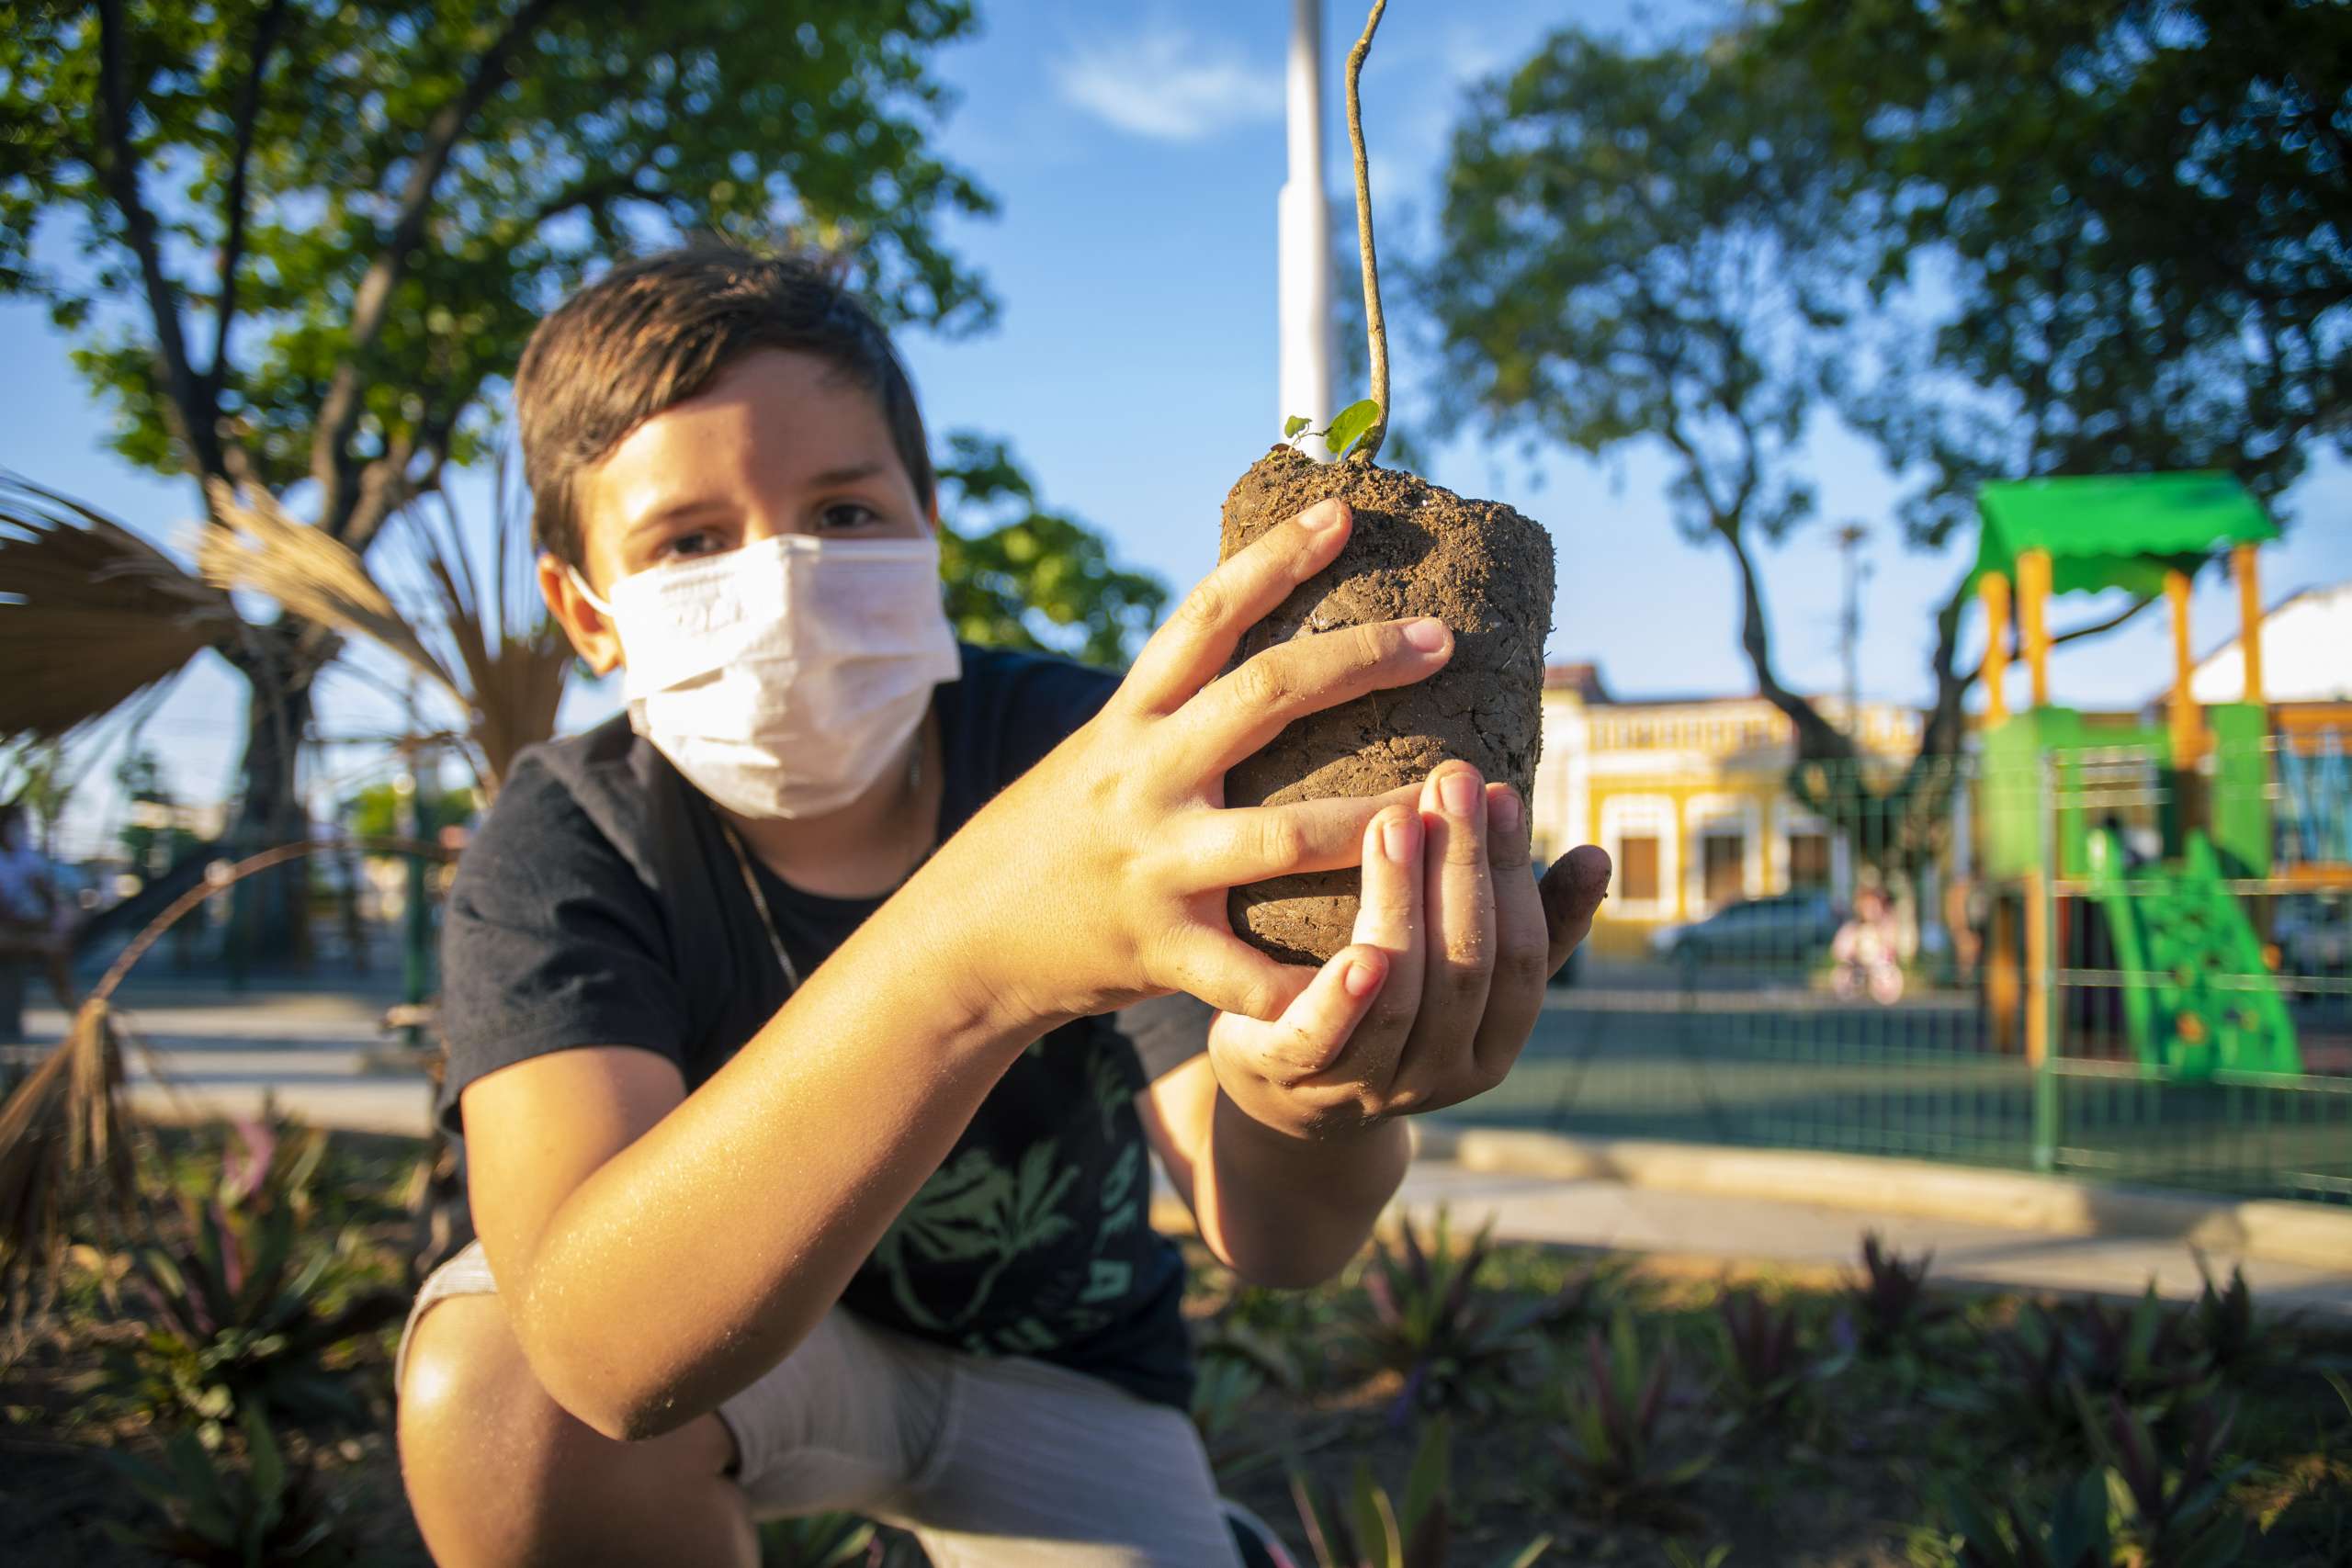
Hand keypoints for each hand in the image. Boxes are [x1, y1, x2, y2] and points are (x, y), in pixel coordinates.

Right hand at [942, 497, 1452, 1024]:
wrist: (966, 941)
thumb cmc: (1056, 837)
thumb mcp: (1103, 752)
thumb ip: (1177, 712)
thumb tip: (1259, 635)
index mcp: (1131, 720)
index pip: (1205, 617)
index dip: (1273, 560)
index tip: (1343, 513)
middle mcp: (1142, 777)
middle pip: (1262, 698)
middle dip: (1357, 661)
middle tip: (1440, 639)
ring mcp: (1153, 864)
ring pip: (1283, 835)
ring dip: (1376, 819)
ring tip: (1452, 802)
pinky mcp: (1160, 948)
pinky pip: (1249, 972)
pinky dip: (1314, 983)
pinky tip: (1384, 975)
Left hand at [1205, 762, 1612, 1140]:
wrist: (1284, 1096)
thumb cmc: (1385, 1010)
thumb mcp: (1460, 975)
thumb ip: (1530, 925)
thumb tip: (1598, 856)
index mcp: (1492, 1044)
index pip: (1521, 955)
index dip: (1515, 874)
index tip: (1501, 791)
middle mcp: (1442, 1072)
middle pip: (1465, 966)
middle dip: (1462, 868)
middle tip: (1451, 782)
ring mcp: (1370, 1083)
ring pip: (1400, 994)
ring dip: (1402, 900)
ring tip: (1394, 821)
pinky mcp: (1295, 1079)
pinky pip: (1323, 1042)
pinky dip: (1343, 999)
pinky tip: (1357, 954)